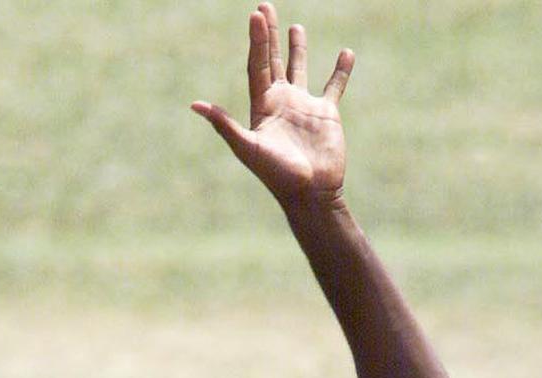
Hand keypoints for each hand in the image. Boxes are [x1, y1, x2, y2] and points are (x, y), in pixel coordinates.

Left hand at [192, 3, 352, 209]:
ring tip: (296, 27)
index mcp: (262, 106)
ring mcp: (304, 106)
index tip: (256, 15)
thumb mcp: (248, 148)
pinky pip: (334, 86)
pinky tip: (346, 53)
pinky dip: (340, 70)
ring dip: (298, 49)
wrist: (310, 194)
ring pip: (300, 69)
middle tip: (264, 6)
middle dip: (269, 34)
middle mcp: (282, 102)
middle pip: (273, 60)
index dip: (256, 40)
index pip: (257, 65)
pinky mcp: (326, 113)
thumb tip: (195, 105)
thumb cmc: (277, 175)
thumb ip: (224, 125)